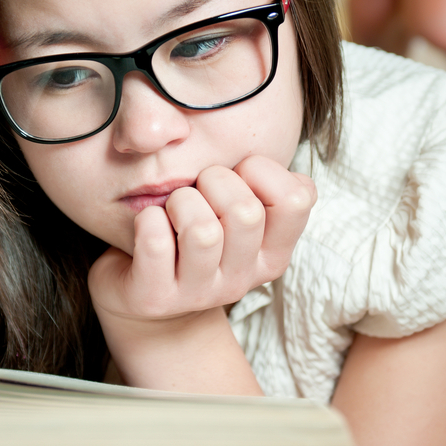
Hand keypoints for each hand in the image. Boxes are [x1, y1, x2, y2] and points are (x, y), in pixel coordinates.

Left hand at [87, 155, 314, 389]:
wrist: (151, 291)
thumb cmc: (196, 231)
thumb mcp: (236, 207)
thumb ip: (259, 180)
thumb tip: (259, 147)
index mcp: (273, 253)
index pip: (296, 198)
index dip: (262, 169)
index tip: (238, 173)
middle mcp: (244, 278)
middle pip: (246, 212)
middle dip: (215, 180)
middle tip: (198, 187)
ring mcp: (200, 294)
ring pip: (202, 231)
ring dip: (181, 201)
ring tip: (174, 208)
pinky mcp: (157, 299)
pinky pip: (156, 243)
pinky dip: (149, 220)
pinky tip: (150, 223)